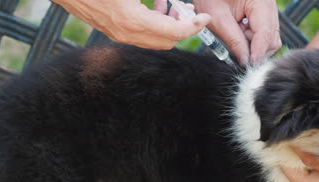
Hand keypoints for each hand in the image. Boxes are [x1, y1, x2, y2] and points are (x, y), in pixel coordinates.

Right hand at [53, 0, 210, 49]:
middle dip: (183, 27)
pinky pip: (142, 36)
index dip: (194, 26)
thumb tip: (169, 1)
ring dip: (168, 25)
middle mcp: (127, 33)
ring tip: (169, 5)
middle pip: (168, 41)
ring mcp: (119, 35)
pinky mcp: (113, 32)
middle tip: (187, 11)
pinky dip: (154, 25)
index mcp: (134, 21)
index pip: (175, 32)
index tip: (205, 18)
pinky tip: (152, 7)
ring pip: (155, 40)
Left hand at [194, 0, 280, 64]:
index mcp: (260, 1)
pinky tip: (240, 30)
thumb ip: (234, 41)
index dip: (257, 52)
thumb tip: (245, 61)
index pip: (265, 33)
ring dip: (254, 44)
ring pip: (270, 37)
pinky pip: (265, 32)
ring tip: (237, 34)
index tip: (249, 65)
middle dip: (256, 48)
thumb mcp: (218, 18)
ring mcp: (269, 8)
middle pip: (272, 38)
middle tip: (237, 46)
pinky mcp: (264, 12)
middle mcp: (270, 4)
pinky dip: (253, 37)